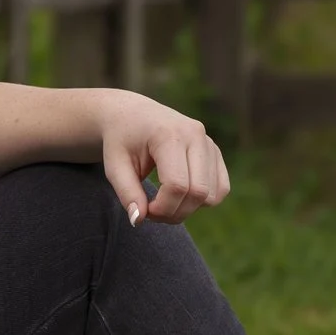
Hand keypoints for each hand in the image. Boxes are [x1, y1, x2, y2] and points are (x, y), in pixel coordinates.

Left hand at [95, 93, 229, 224]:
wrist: (133, 115)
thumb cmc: (121, 141)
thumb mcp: (114, 166)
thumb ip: (126, 193)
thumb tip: (137, 220)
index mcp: (168, 134)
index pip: (177, 185)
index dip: (162, 208)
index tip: (144, 211)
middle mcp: (195, 135)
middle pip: (198, 193)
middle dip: (175, 213)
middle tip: (152, 211)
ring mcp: (209, 142)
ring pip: (212, 195)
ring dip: (188, 209)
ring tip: (164, 202)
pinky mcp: (215, 151)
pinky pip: (221, 189)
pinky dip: (202, 201)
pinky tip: (180, 194)